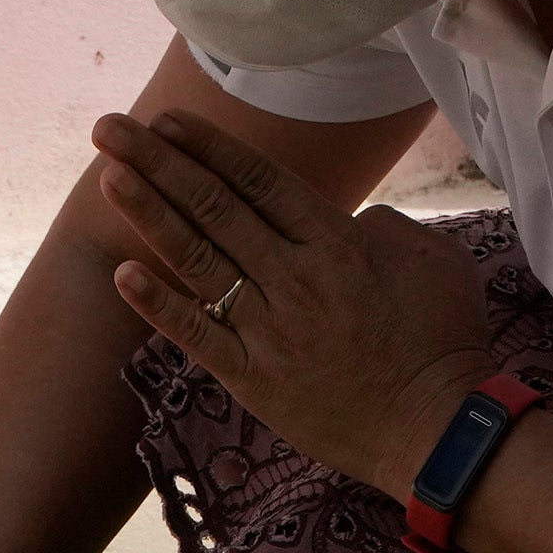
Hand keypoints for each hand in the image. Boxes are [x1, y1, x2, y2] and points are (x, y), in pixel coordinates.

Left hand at [92, 111, 499, 493]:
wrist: (438, 431)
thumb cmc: (444, 341)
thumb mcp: (434, 259)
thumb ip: (385, 226)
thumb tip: (349, 220)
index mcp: (337, 241)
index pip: (258, 180)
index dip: (208, 146)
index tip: (166, 121)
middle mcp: (294, 276)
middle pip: (214, 207)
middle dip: (158, 162)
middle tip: (110, 128)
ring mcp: (269, 328)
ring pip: (197, 259)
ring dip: (149, 213)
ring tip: (108, 176)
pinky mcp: (253, 378)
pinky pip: (199, 334)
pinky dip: (159, 304)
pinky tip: (122, 273)